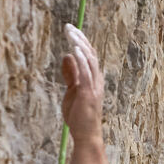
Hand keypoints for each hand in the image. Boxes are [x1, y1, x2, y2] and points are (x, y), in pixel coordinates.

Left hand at [60, 23, 104, 144]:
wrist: (86, 136)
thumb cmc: (79, 117)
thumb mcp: (72, 91)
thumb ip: (70, 74)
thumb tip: (67, 55)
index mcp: (93, 80)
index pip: (89, 56)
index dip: (81, 42)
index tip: (71, 31)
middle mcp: (96, 81)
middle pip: (90, 54)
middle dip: (79, 39)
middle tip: (68, 27)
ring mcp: (94, 87)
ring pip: (89, 60)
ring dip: (80, 45)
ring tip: (70, 33)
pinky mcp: (88, 94)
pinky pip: (86, 73)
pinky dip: (81, 59)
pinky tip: (74, 48)